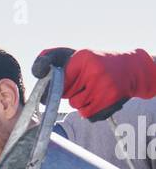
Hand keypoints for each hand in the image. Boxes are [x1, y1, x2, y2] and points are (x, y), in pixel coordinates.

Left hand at [32, 46, 155, 120]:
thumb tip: (38, 71)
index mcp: (83, 57)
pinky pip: (86, 114)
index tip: (56, 87)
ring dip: (80, 101)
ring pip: (75, 105)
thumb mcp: (78, 55)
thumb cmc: (98, 62)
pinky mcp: (109, 100)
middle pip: (65, 94)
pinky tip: (99, 98)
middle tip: (84, 83)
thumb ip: (53, 58)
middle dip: (71, 91)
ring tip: (93, 90)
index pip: (58, 80)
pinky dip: (89, 110)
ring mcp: (103, 87)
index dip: (55, 85)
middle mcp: (94, 71)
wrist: (131, 69)